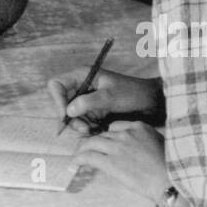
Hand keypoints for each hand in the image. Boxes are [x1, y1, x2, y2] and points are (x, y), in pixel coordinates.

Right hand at [47, 68, 161, 134]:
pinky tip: (97, 130)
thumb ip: (89, 102)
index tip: (67, 115)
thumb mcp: (111, 97)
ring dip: (79, 126)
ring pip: (71, 116)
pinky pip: (81, 122)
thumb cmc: (133, 94)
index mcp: (83, 75)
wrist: (150, 103)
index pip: (56, 85)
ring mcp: (86, 100)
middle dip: (70, 118)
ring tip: (93, 130)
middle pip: (61, 104)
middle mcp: (81, 87)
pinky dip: (86, 128)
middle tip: (84, 129)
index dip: (58, 100)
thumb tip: (69, 111)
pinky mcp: (92, 111)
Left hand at [70, 121, 169, 203]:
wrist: (169, 181)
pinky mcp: (111, 162)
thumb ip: (144, 142)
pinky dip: (79, 159)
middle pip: (102, 134)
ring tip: (78, 156)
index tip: (105, 144)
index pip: (115, 126)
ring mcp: (118, 147)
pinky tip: (75, 163)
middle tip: (86, 149)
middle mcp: (126, 134)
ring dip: (83, 149)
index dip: (108, 136)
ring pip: (92, 142)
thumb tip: (134, 151)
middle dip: (93, 142)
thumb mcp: (159, 145)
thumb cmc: (170, 168)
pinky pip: (89, 156)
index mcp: (140, 127)